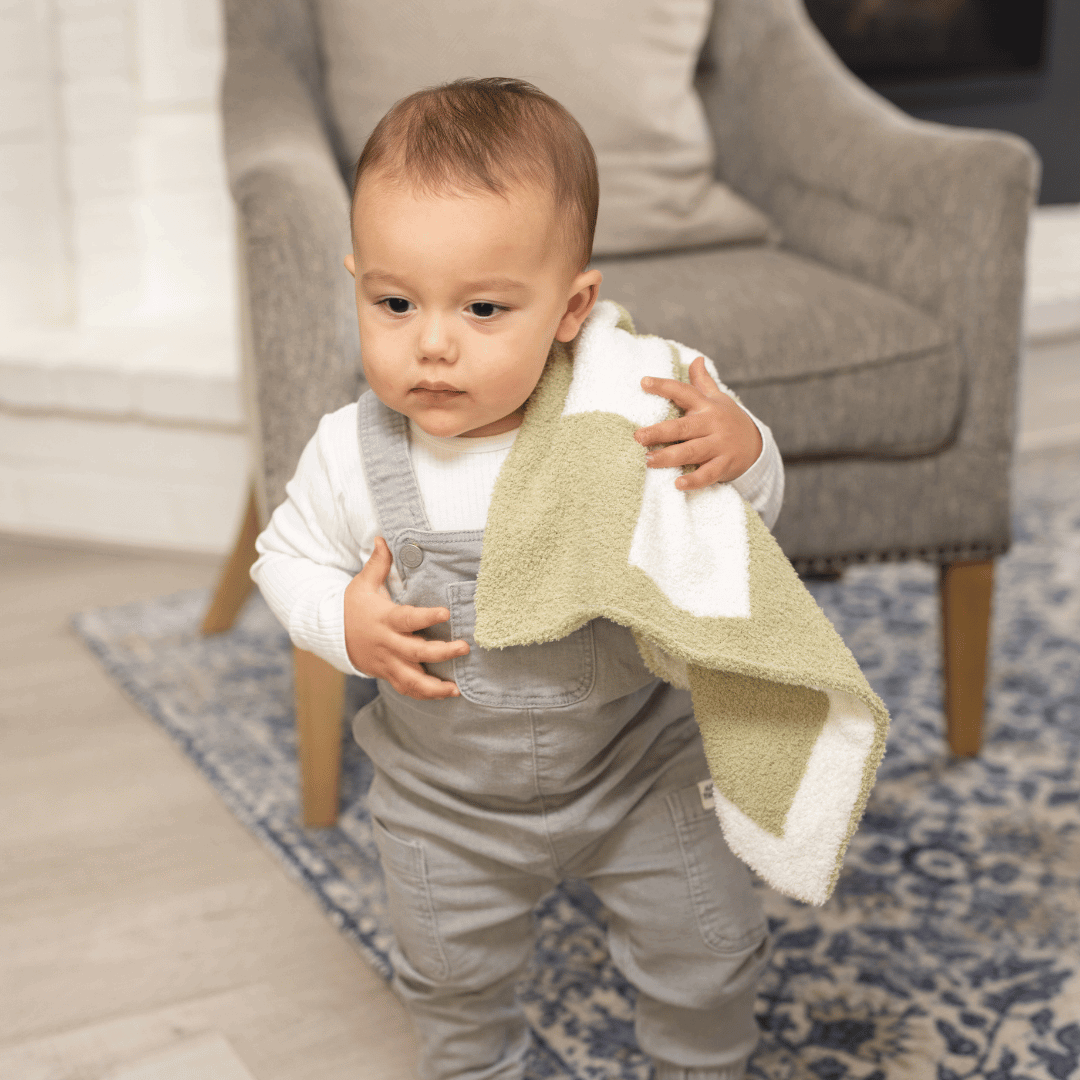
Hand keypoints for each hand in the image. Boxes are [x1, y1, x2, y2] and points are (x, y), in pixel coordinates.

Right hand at [343, 536, 469, 698]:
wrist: (332, 636)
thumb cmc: (352, 608)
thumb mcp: (362, 584)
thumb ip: (378, 563)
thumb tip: (383, 538)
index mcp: (384, 620)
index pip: (408, 619)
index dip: (426, 617)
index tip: (446, 612)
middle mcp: (387, 644)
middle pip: (416, 652)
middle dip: (441, 652)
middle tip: (464, 647)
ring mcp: (387, 662)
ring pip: (411, 680)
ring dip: (434, 687)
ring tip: (456, 688)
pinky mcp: (387, 674)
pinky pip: (406, 688)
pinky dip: (425, 694)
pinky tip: (446, 694)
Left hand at [634, 356, 762, 490]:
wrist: (756, 444)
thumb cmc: (728, 420)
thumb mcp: (718, 399)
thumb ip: (703, 382)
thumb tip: (695, 358)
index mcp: (707, 406)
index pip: (684, 392)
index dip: (664, 386)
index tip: (643, 382)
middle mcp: (712, 425)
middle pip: (683, 428)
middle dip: (660, 432)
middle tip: (638, 436)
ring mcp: (719, 445)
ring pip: (692, 451)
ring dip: (669, 457)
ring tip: (648, 460)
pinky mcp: (724, 465)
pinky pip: (708, 474)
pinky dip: (694, 480)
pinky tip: (677, 484)